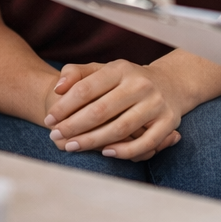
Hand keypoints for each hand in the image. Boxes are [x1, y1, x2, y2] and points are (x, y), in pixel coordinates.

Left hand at [42, 61, 184, 160]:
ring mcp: (156, 104)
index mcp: (121, 69)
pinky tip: (106, 152)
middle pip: (101, 110)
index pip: (86, 88)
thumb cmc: (126, 80)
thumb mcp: (103, 69)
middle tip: (55, 135)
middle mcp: (140, 84)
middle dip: (74, 126)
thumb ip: (77, 74)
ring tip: (72, 146)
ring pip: (120, 128)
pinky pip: (145, 143)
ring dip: (93, 141)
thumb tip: (58, 88)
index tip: (50, 119)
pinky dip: (125, 151)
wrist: (171, 84)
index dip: (64, 106)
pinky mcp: (168, 122)